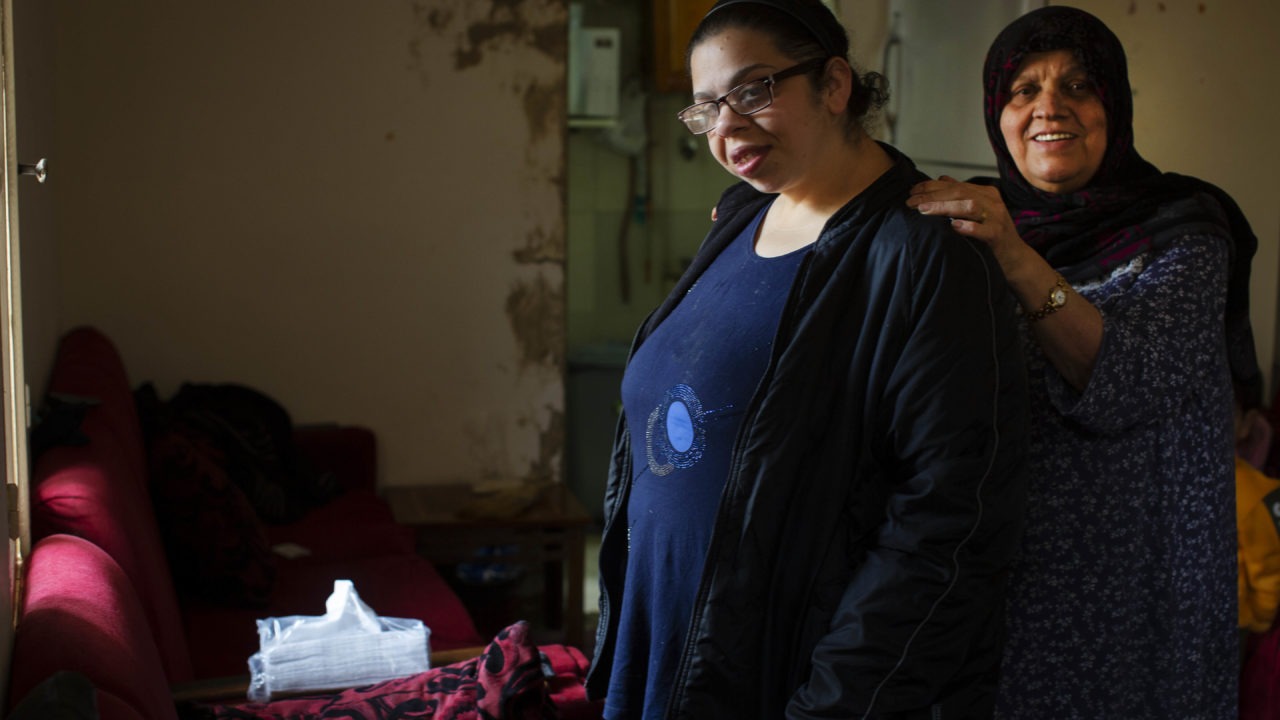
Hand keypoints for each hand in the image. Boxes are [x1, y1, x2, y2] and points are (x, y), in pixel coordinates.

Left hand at [906, 176, 1030, 282]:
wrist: (1015, 259)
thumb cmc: (992, 236)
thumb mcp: (978, 212)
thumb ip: (961, 196)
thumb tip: (941, 179)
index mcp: (985, 193)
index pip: (955, 185)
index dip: (931, 186)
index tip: (912, 191)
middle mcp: (992, 202)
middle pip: (960, 192)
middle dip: (932, 196)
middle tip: (911, 202)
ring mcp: (997, 218)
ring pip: (970, 206)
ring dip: (945, 207)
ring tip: (924, 210)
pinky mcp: (999, 235)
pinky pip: (984, 230)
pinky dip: (969, 227)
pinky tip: (954, 227)